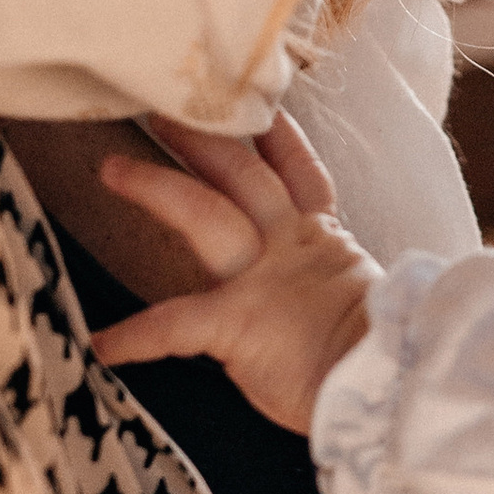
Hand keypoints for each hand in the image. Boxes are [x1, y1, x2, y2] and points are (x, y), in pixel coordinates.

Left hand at [91, 112, 377, 434]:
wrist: (390, 389)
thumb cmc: (373, 359)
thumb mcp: (356, 304)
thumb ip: (325, 283)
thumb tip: (310, 294)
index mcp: (320, 242)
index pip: (297, 172)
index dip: (278, 136)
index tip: (257, 104)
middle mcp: (289, 247)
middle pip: (241, 174)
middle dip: (201, 140)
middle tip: (160, 113)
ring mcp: (261, 279)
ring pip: (204, 213)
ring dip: (156, 186)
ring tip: (112, 169)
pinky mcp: (237, 322)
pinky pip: (173, 324)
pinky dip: (136, 337)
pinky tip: (103, 345)